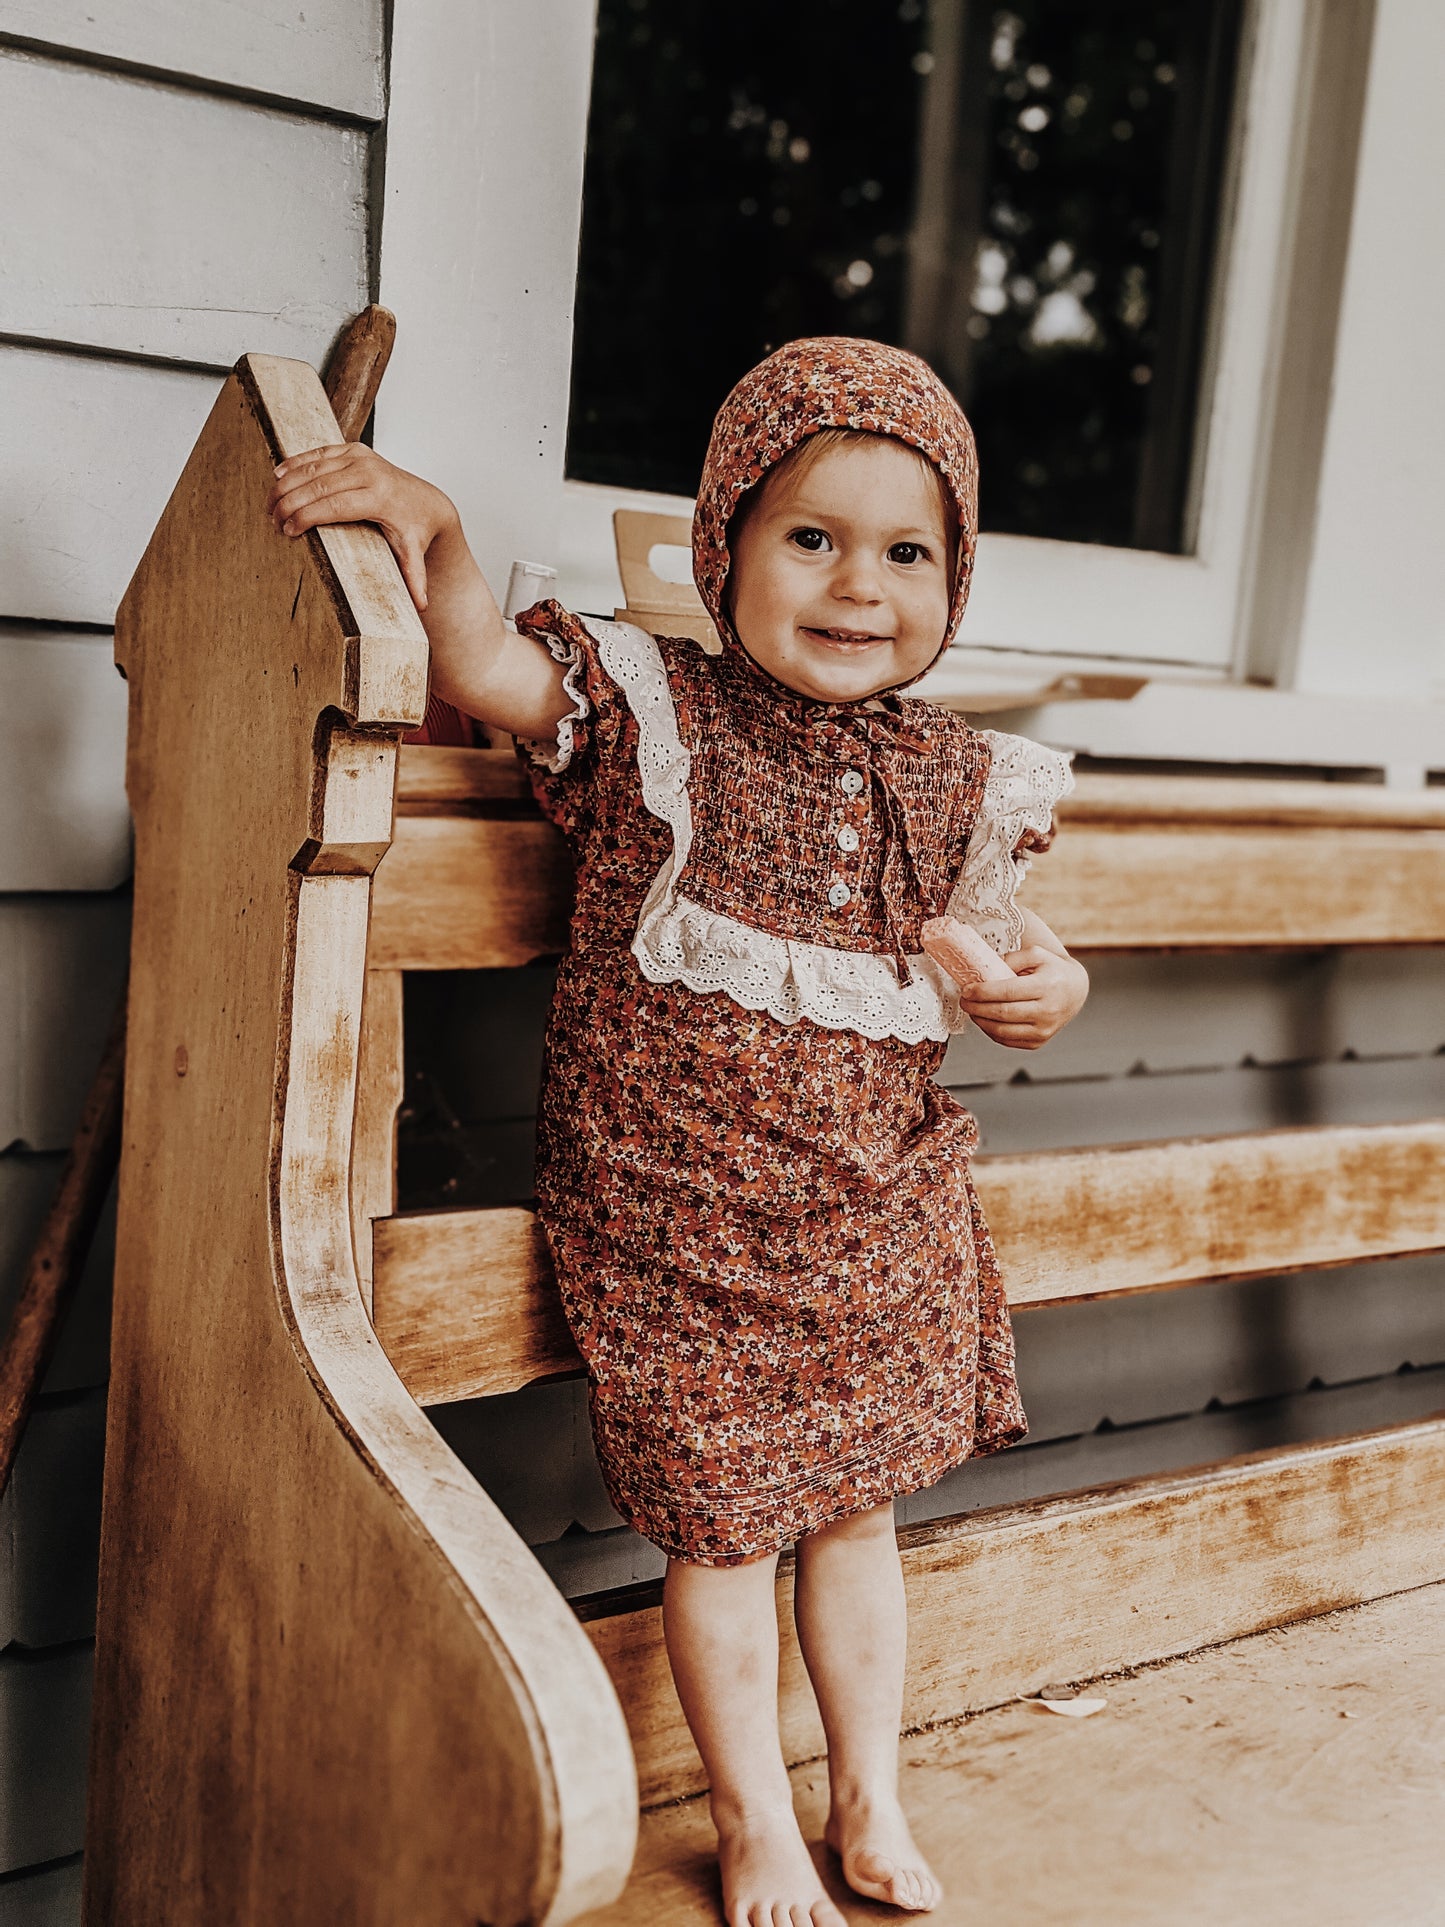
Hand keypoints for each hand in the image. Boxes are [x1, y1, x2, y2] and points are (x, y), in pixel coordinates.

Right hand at [265, 443, 457, 610]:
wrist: (427, 502)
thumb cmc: (415, 529)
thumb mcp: (413, 554)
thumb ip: (415, 578)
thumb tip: (422, 606)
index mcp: (379, 497)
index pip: (334, 506)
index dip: (307, 517)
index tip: (288, 531)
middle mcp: (370, 472)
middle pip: (319, 485)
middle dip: (290, 503)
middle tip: (272, 520)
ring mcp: (361, 456)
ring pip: (315, 467)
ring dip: (287, 484)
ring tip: (270, 504)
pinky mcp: (354, 448)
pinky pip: (319, 453)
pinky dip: (296, 463)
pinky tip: (278, 476)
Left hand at [960, 944, 1088, 1048]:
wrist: (1075, 991)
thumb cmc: (1053, 970)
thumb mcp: (1036, 954)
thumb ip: (1012, 959)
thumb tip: (986, 972)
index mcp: (1047, 986)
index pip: (1007, 992)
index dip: (983, 992)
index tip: (966, 989)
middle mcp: (1048, 1011)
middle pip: (1002, 1013)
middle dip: (976, 1007)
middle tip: (963, 1000)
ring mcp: (1044, 1030)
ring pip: (1002, 1031)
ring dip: (980, 1021)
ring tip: (971, 1010)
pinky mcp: (1039, 1041)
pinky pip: (1008, 1041)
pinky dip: (991, 1032)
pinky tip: (984, 1020)